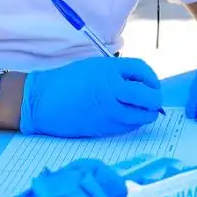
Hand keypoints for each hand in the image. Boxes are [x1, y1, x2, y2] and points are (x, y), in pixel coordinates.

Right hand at [19, 56, 161, 136]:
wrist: (41, 101)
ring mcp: (109, 112)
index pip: (144, 72)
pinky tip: (126, 117)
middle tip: (153, 100)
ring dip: (146, 114)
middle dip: (154, 99)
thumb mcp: (95, 68)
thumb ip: (118, 74)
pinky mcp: (103, 128)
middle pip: (149, 97)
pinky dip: (132, 123)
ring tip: (142, 110)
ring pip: (142, 116)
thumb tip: (141, 85)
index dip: (152, 79)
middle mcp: (113, 91)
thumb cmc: (67, 81)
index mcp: (110, 71)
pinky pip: (128, 127)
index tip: (152, 84)